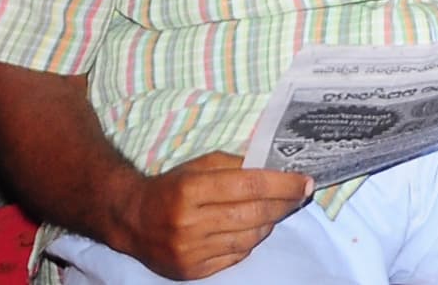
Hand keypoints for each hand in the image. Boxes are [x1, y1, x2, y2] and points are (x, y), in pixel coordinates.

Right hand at [114, 155, 312, 279]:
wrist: (132, 220)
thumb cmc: (171, 187)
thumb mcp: (199, 166)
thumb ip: (237, 166)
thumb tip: (277, 169)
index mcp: (191, 190)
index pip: (250, 186)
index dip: (283, 184)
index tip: (305, 181)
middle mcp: (189, 223)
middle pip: (254, 214)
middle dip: (284, 203)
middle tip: (299, 195)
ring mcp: (190, 251)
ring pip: (249, 238)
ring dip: (270, 223)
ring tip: (276, 210)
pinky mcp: (191, 271)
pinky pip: (235, 255)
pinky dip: (250, 241)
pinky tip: (253, 228)